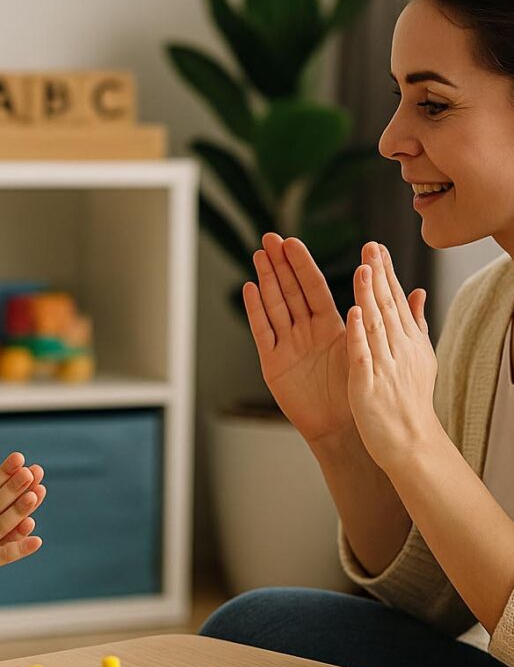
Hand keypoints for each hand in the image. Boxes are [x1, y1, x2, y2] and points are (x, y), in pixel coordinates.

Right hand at [244, 233, 426, 446]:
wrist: (345, 428)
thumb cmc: (359, 390)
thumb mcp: (374, 347)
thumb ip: (388, 317)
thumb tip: (415, 289)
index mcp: (329, 325)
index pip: (313, 287)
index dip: (302, 265)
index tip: (292, 241)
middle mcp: (305, 331)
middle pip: (290, 291)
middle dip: (280, 264)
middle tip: (270, 238)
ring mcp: (287, 345)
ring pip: (274, 305)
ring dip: (266, 280)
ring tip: (258, 255)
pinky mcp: (273, 363)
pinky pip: (262, 332)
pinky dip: (256, 310)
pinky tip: (250, 288)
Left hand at [346, 241, 439, 470]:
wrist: (411, 443)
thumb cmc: (410, 401)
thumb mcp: (420, 358)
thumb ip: (415, 324)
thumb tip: (418, 291)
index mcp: (408, 342)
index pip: (395, 301)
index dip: (386, 273)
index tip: (377, 248)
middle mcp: (399, 350)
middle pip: (387, 306)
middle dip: (378, 275)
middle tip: (369, 246)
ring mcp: (385, 366)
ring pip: (376, 325)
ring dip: (368, 296)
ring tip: (363, 269)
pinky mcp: (369, 385)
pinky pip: (363, 355)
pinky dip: (359, 334)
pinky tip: (354, 313)